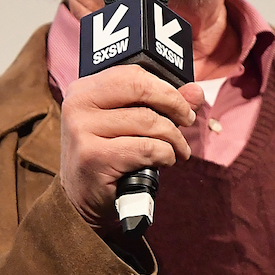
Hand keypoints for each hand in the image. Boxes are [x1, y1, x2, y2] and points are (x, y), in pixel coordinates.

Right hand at [60, 65, 204, 231]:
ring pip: (149, 122)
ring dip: (174, 139)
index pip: (134, 74)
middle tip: (188, 121)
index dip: (166, 88)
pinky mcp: (93, 157)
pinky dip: (165, 156)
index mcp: (84, 89)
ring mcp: (82, 130)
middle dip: (175, 106)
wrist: (81, 201)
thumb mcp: (133, 125)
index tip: (183, 105)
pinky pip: (147, 148)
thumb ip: (164, 104)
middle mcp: (78, 104)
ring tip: (177, 150)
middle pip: (142, 89)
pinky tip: (163, 162)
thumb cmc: (110, 157)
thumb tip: (196, 91)